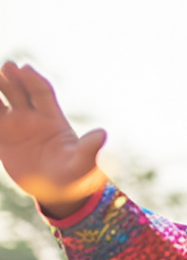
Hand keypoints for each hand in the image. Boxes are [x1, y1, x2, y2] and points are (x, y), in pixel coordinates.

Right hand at [0, 63, 107, 213]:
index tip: (23, 68)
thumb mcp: (82, 163)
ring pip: (0, 103)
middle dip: (11, 78)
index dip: (33, 79)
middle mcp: (32, 119)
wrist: (60, 192)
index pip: (41, 91)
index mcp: (52, 119)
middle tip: (6, 67)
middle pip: (19, 90)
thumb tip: (102, 134)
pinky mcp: (3, 140)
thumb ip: (88, 148)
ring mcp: (16, 128)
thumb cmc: (76, 176)